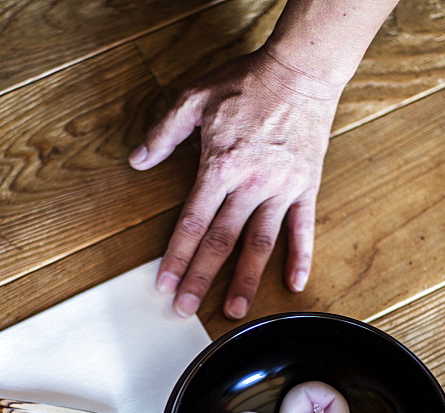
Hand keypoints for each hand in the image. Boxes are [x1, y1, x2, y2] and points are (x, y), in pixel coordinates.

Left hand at [129, 49, 340, 318]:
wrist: (301, 69)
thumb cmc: (247, 82)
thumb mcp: (194, 98)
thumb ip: (164, 132)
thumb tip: (138, 160)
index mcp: (221, 166)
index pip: (193, 222)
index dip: (177, 256)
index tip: (164, 283)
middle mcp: (251, 184)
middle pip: (221, 241)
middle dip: (201, 278)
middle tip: (186, 309)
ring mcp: (281, 188)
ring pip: (260, 244)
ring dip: (247, 280)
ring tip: (234, 310)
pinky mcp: (307, 186)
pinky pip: (303, 228)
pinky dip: (300, 257)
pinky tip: (295, 284)